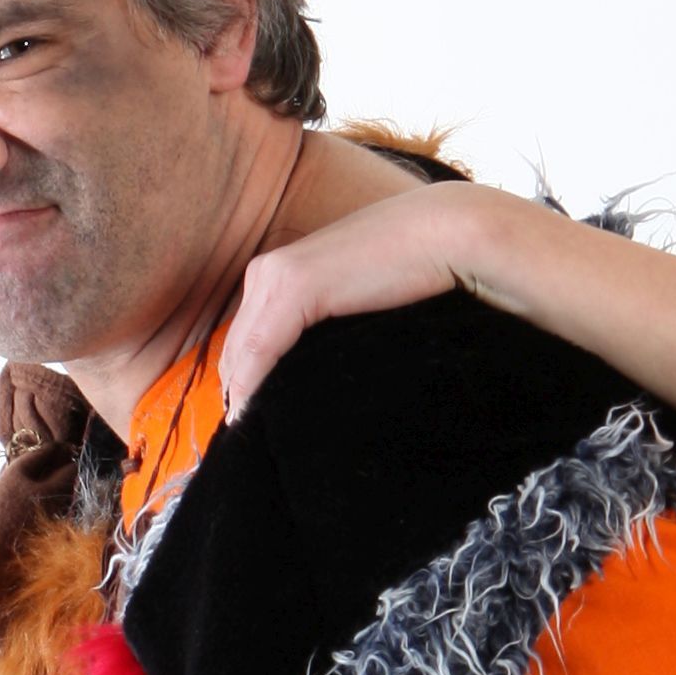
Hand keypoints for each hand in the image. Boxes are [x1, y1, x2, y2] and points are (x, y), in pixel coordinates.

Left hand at [217, 195, 476, 412]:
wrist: (440, 235)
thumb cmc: (408, 269)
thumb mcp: (349, 302)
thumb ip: (324, 324)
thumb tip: (311, 372)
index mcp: (276, 272)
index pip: (245, 340)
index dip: (244, 382)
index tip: (254, 421)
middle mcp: (266, 272)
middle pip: (236, 349)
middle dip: (239, 392)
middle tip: (252, 439)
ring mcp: (275, 277)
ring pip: (241, 353)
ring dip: (243, 395)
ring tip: (254, 436)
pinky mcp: (295, 287)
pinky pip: (259, 349)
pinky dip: (252, 386)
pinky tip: (253, 416)